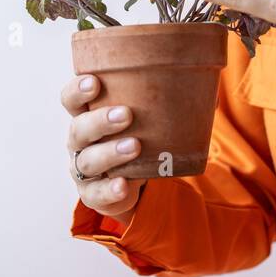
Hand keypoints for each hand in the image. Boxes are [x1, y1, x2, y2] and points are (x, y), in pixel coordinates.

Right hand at [62, 74, 146, 223]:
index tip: (95, 82)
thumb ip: (160, 99)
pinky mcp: (92, 194)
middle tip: (126, 114)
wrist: (134, 180)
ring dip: (110, 152)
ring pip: (88, 160)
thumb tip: (204, 84)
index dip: (78, 90)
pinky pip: (97, 193)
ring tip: (135, 146)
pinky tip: (123, 184)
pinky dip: (110, 189)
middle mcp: (79, 141)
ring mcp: (83, 168)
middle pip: (79, 129)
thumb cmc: (137, 136)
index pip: (71, 100)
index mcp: (86, 115)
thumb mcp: (143, 117)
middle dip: (100, 121)